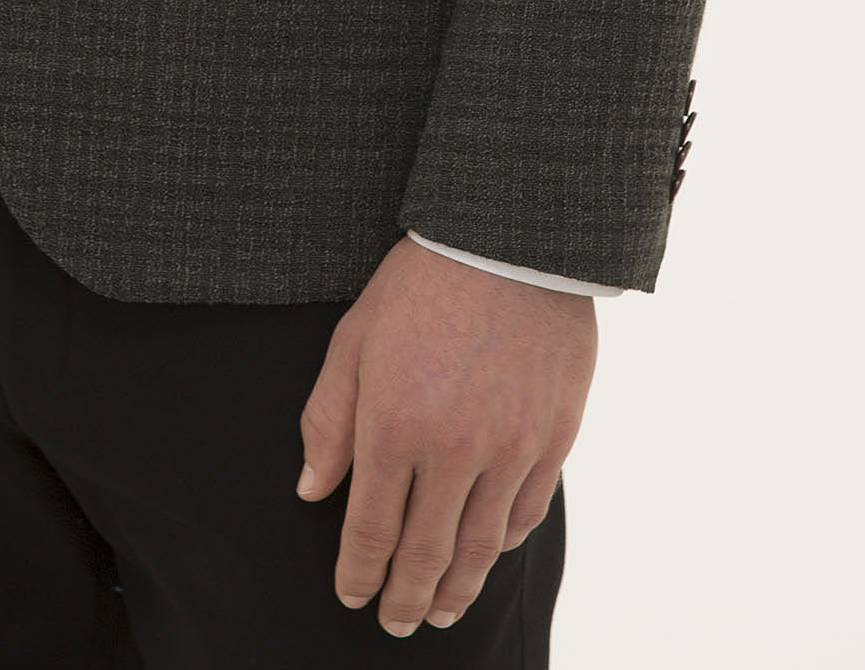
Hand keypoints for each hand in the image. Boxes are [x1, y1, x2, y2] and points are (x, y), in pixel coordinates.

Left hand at [297, 238, 595, 634]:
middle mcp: (454, 452)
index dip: (359, 573)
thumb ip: (329, 419)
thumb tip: (312, 489)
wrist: (508, 240)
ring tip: (440, 611)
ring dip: (457, 589)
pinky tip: (488, 555)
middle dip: (405, 598)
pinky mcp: (552, 438)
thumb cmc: (421, 282)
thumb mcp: (354, 339)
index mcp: (394, 427)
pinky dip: (504, 544)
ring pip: (481, 547)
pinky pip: (526, 512)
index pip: (371, 530)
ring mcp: (509, 450)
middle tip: (395, 623)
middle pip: (426, 554)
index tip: (351, 595)